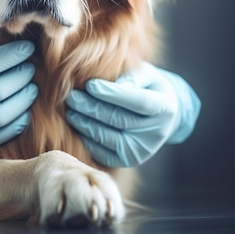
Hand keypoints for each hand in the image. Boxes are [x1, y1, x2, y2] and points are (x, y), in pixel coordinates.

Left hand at [65, 63, 200, 166]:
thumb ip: (130, 76)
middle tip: (71, 97)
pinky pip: (102, 152)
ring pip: (107, 137)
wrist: (155, 115)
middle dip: (91, 108)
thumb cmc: (145, 87)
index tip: (90, 85)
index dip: (113, 94)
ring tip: (70, 110)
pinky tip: (77, 125)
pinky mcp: (127, 160)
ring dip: (84, 124)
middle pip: (119, 120)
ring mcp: (142, 150)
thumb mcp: (144, 74)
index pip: (138, 102)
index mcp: (165, 108)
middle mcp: (156, 133)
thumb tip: (107, 85)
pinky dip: (86, 139)